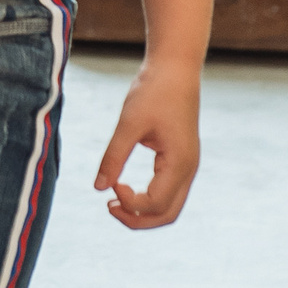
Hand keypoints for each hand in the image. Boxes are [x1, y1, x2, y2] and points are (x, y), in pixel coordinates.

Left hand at [94, 62, 200, 229]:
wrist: (176, 68)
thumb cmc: (154, 91)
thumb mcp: (129, 123)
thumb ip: (114, 156)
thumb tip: (98, 188)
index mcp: (179, 163)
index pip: (155, 204)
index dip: (129, 203)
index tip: (111, 185)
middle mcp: (188, 169)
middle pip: (167, 215)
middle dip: (137, 219)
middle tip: (109, 207)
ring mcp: (188, 165)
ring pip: (170, 206)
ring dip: (143, 211)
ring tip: (115, 200)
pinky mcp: (182, 159)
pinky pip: (169, 192)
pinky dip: (149, 199)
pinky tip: (127, 187)